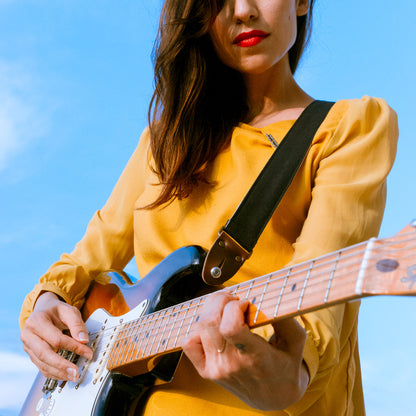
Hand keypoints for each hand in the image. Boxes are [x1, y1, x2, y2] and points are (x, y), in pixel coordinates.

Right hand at [20, 292, 92, 381]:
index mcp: (37, 321)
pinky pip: (40, 366)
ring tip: (72, 376)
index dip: (73, 347)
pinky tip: (63, 375)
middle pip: (44, 354)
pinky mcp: (31, 353)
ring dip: (57, 372)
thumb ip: (77, 324)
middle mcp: (28, 334)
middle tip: (75, 372)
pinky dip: (52, 372)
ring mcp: (27, 345)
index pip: (56, 339)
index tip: (87, 352)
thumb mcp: (69, 311)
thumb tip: (83, 340)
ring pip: (41, 363)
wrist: (44, 310)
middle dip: (61, 365)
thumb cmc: (57, 311)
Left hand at [181, 292, 308, 410]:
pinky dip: (197, 329)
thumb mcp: (295, 342)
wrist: (273, 398)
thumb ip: (286, 318)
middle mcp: (231, 364)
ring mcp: (215, 369)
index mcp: (254, 357)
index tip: (246, 304)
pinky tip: (214, 326)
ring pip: (200, 327)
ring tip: (225, 308)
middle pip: (211, 321)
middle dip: (220, 300)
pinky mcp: (205, 372)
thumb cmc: (286, 365)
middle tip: (234, 298)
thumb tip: (272, 297)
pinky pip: (189, 343)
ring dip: (210, 309)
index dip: (234, 308)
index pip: (230, 327)